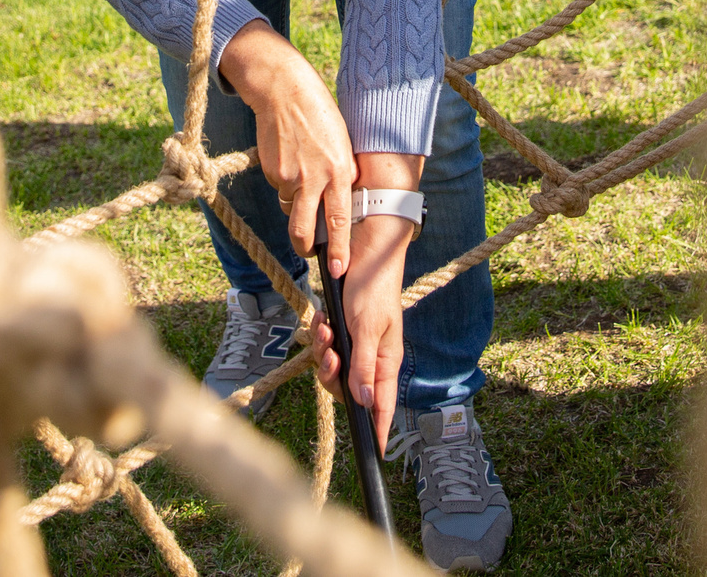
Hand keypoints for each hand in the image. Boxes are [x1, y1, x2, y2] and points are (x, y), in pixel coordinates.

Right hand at [217, 22, 356, 274]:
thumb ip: (342, 175)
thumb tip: (339, 204)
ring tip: (301, 171)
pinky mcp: (271, 172)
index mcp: (338, 171)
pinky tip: (289, 157)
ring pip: (291, 207)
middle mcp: (314, 178)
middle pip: (304, 230)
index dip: (338, 249)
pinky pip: (279, 188)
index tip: (339, 271)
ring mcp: (289, 177)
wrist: (285, 91)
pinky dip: (284, 182)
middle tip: (308, 252)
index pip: (339, 221)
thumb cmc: (321, 116)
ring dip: (295, 202)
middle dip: (305, 247)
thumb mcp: (342, 145)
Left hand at [309, 213, 416, 448]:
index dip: (378, 428)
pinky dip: (320, 337)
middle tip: (328, 354)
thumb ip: (363, 366)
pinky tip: (322, 321)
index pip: (383, 405)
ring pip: (333, 368)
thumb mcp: (366, 328)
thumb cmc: (373, 288)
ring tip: (324, 330)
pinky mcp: (342, 331)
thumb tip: (365, 403)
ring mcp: (355, 345)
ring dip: (323, 352)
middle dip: (332, 376)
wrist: (364, 252)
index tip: (374, 453)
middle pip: (348, 390)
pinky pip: (325, 348)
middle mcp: (371, 357)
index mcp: (385, 361)